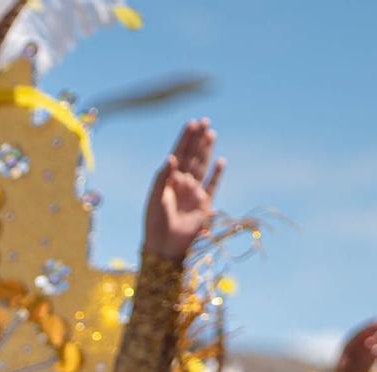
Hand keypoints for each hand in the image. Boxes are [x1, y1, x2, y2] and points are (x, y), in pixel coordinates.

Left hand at [142, 119, 224, 259]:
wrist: (164, 246)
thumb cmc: (155, 223)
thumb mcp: (156, 199)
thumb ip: (162, 178)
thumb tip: (171, 157)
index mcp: (168, 180)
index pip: (178, 154)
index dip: (184, 139)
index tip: (191, 123)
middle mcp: (182, 183)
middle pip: (192, 156)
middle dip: (197, 139)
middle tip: (204, 121)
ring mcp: (193, 193)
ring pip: (202, 167)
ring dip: (206, 150)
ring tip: (211, 133)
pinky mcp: (204, 204)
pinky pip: (212, 185)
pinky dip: (217, 174)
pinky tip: (220, 161)